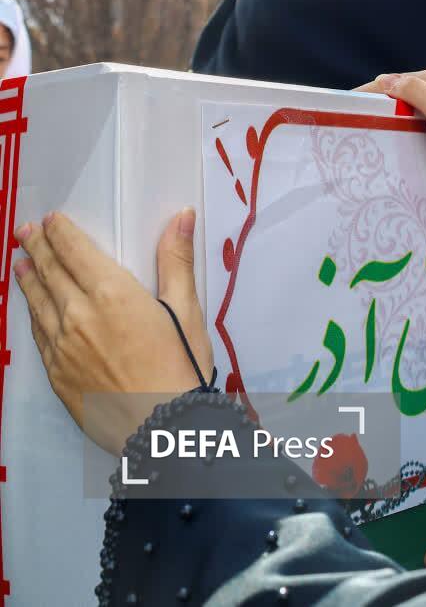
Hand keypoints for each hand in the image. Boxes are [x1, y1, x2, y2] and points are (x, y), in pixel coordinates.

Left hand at [13, 209, 213, 453]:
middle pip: (51, 273)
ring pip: (38, 303)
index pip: (76, 252)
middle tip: (27, 232)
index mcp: (112, 293)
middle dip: (38, 248)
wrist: (159, 426)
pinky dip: (32, 314)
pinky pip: (39, 335)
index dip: (61, 233)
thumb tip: (181, 216)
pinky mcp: (57, 372)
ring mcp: (62, 345)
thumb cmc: (181, 367)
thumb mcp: (187, 310)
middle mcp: (78, 314)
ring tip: (21, 262)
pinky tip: (33, 309)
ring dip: (28, 278)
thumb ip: (176, 260)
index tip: (51, 220)